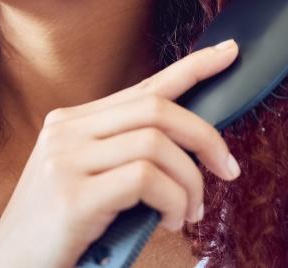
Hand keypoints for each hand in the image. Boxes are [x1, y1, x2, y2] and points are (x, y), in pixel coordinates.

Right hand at [0, 39, 242, 267]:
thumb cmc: (58, 234)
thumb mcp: (91, 183)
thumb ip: (125, 158)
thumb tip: (190, 148)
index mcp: (70, 123)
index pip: (142, 87)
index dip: (191, 68)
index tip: (229, 53)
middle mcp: (65, 131)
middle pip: (157, 108)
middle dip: (206, 136)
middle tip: (228, 169)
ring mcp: (65, 160)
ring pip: (157, 143)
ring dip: (191, 181)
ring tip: (189, 212)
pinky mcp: (72, 195)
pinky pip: (147, 179)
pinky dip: (174, 200)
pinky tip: (172, 222)